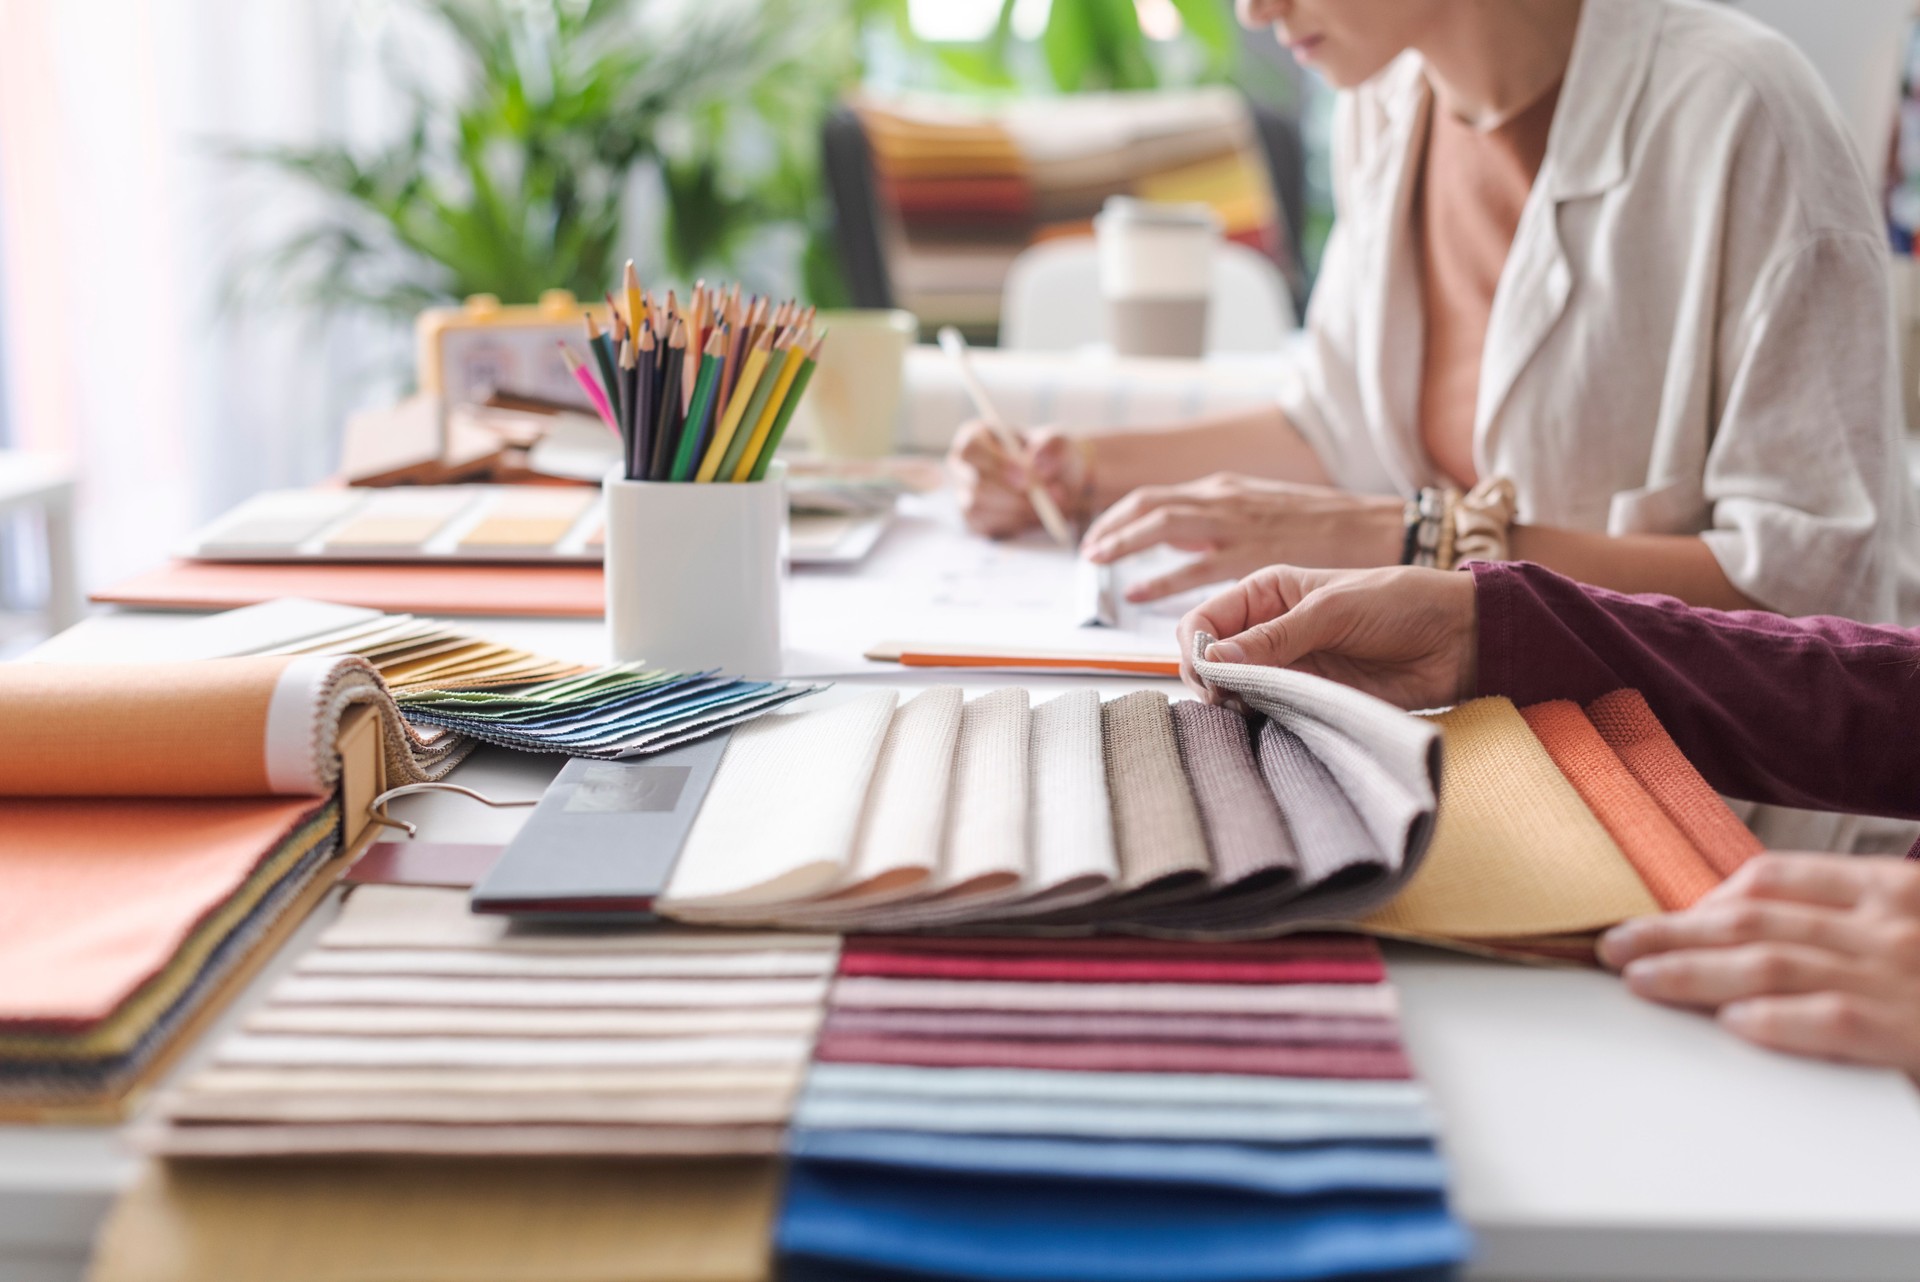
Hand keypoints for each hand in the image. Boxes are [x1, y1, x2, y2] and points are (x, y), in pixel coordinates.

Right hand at [947, 422, 1085, 538]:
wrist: (1058, 485)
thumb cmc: (1052, 458)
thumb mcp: (1060, 445)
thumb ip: (1053, 447)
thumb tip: (1036, 463)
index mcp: (975, 437)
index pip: (971, 449)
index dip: (996, 465)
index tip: (1026, 479)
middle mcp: (962, 466)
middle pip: (972, 482)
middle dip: (1010, 494)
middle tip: (1044, 501)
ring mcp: (964, 493)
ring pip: (978, 507)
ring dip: (1015, 510)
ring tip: (1046, 507)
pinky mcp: (972, 519)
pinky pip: (984, 526)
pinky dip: (1012, 524)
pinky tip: (1031, 516)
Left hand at [1081, 474, 1404, 602]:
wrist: (1377, 528)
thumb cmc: (1324, 527)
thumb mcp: (1263, 511)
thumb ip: (1224, 523)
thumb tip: (1188, 543)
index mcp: (1225, 490)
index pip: (1156, 496)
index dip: (1121, 515)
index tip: (1099, 535)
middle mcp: (1223, 500)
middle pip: (1148, 504)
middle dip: (1111, 525)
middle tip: (1088, 549)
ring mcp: (1236, 525)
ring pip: (1161, 524)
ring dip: (1123, 541)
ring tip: (1097, 561)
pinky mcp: (1251, 554)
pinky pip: (1191, 568)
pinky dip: (1158, 579)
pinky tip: (1136, 592)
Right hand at [1176, 564, 1477, 710]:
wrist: (1459, 640)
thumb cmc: (1401, 604)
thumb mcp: (1332, 609)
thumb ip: (1274, 637)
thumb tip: (1215, 659)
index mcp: (1267, 594)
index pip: (1203, 620)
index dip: (1197, 647)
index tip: (1211, 672)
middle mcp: (1268, 631)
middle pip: (1210, 661)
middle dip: (1210, 680)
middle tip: (1230, 698)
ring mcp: (1287, 669)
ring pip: (1234, 692)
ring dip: (1234, 705)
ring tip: (1252, 711)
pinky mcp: (1309, 701)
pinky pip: (1268, 716)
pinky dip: (1260, 724)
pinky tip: (1268, 724)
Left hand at [1599, 854, 1919, 1075]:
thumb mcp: (1916, 927)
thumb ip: (1854, 924)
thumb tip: (1759, 931)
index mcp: (1889, 889)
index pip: (1774, 879)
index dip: (1707, 898)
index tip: (1664, 916)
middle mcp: (1884, 926)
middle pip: (1752, 920)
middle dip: (1674, 932)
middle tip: (1616, 945)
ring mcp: (1896, 976)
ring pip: (1770, 964)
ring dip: (1694, 971)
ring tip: (1640, 980)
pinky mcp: (1910, 1030)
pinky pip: (1829, 1019)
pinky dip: (1775, 1019)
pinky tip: (1728, 1022)